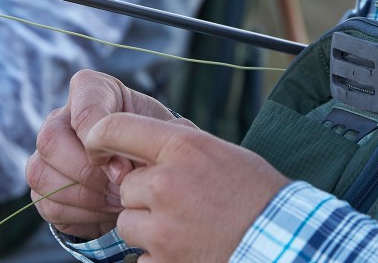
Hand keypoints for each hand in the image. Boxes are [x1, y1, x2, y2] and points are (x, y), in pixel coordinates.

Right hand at [26, 70, 183, 238]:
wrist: (147, 166)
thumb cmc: (152, 138)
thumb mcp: (158, 129)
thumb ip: (141, 140)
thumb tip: (117, 172)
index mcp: (91, 89)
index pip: (83, 110)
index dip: (101, 143)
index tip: (124, 167)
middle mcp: (60, 115)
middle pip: (50, 139)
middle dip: (87, 172)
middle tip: (120, 187)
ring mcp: (46, 151)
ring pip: (41, 173)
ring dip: (85, 197)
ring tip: (119, 201)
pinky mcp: (43, 185)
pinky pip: (48, 204)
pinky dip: (81, 215)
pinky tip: (107, 210)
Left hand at [86, 112, 289, 262]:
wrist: (281, 239)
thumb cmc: (253, 192)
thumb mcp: (217, 151)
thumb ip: (176, 146)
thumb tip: (138, 142)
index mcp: (182, 147)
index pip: (116, 128)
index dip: (100, 135)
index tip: (95, 142)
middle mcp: (166, 184)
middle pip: (125, 187)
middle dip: (142, 196)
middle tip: (178, 200)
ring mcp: (163, 229)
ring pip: (128, 223)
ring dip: (146, 227)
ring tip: (184, 226)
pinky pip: (140, 258)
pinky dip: (157, 257)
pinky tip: (188, 248)